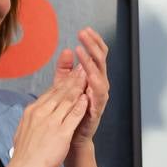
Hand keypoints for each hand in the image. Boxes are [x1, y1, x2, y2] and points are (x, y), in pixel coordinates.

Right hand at [7, 70, 88, 166]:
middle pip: (60, 92)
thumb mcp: (24, 130)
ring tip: (88, 76)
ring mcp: (51, 122)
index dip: (63, 82)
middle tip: (83, 66)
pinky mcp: (60, 133)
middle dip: (73, 78)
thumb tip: (34, 113)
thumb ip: (32, 120)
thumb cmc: (25, 155)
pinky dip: (81, 105)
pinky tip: (87, 97)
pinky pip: (73, 116)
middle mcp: (41, 113)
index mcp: (32, 111)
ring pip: (67, 100)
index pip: (50, 92)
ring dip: (79, 86)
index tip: (71, 73)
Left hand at [54, 27, 109, 146]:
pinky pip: (98, 94)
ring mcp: (100, 96)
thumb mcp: (65, 85)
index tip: (85, 29)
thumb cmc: (71, 111)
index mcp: (93, 77)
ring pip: (100, 74)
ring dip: (92, 62)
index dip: (93, 42)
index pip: (97, 55)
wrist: (73, 136)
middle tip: (83, 34)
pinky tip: (88, 75)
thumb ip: (65, 69)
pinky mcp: (97, 108)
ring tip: (82, 50)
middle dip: (93, 46)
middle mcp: (100, 84)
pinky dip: (94, 83)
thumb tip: (67, 50)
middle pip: (101, 60)